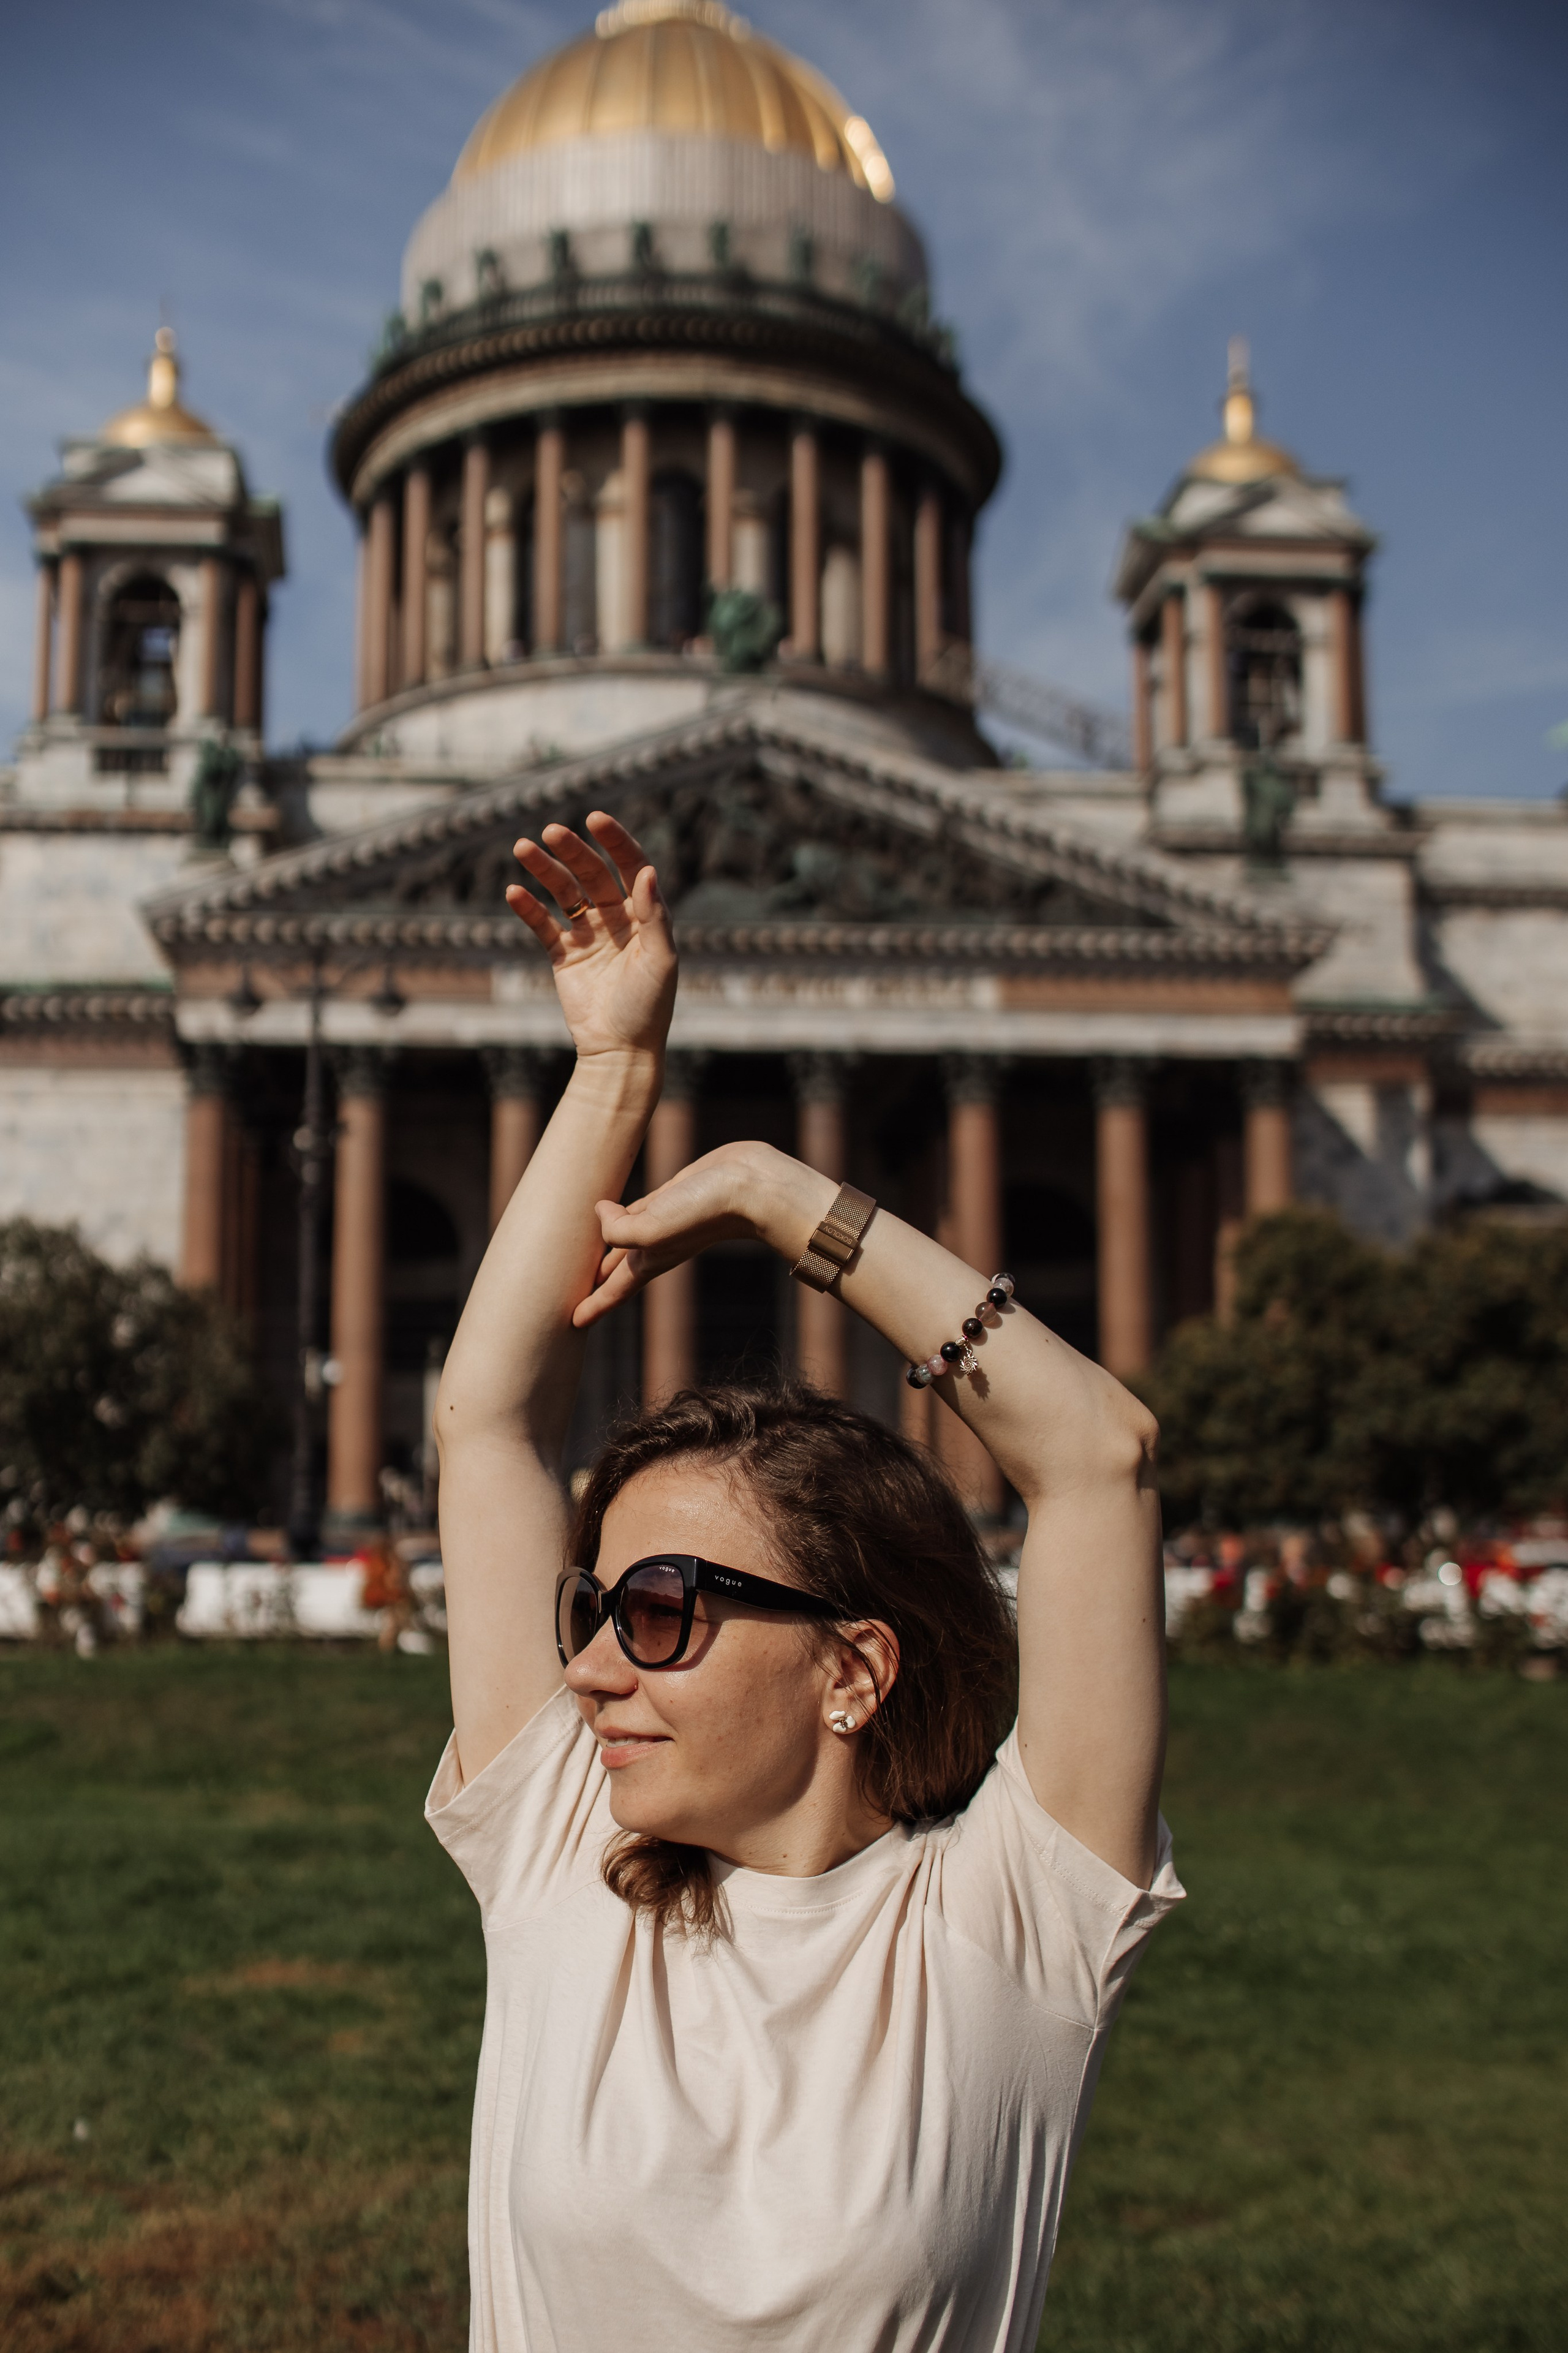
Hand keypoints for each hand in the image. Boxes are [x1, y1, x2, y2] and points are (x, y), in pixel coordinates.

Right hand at [506, 812, 675, 1063]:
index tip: (595, 819)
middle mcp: (616, 919)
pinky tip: (514, 892)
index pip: (630, 866)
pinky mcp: (563, 956)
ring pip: (563, 892)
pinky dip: (528, 908)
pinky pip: (542, 925)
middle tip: (550, 831)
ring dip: (544, 870)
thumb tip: (648, 872)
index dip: (615, 841)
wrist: (620, 1051)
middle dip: (572, 850)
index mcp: (644, 916)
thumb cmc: (648, 1008)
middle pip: (592, 873)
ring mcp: (588, 936)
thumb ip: (654, 916)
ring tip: (523, 848)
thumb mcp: (660, 961)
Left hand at [572, 1143, 829, 1328]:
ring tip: (584, 1252)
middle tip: (570, 1291)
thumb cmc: (706, 1212)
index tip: (573, 1323)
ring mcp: (665, 1219)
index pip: (615, 1290)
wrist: (752, 1186)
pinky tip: (611, 1206)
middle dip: (596, 1281)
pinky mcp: (674, 1193)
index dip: (594, 1306)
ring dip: (605, 1243)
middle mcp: (656, 1244)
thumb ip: (617, 1229)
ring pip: (624, 1233)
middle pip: (616, 1267)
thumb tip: (601, 1211)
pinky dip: (621, 1208)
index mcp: (649, 1260)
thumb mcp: (654, 1228)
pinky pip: (638, 1204)